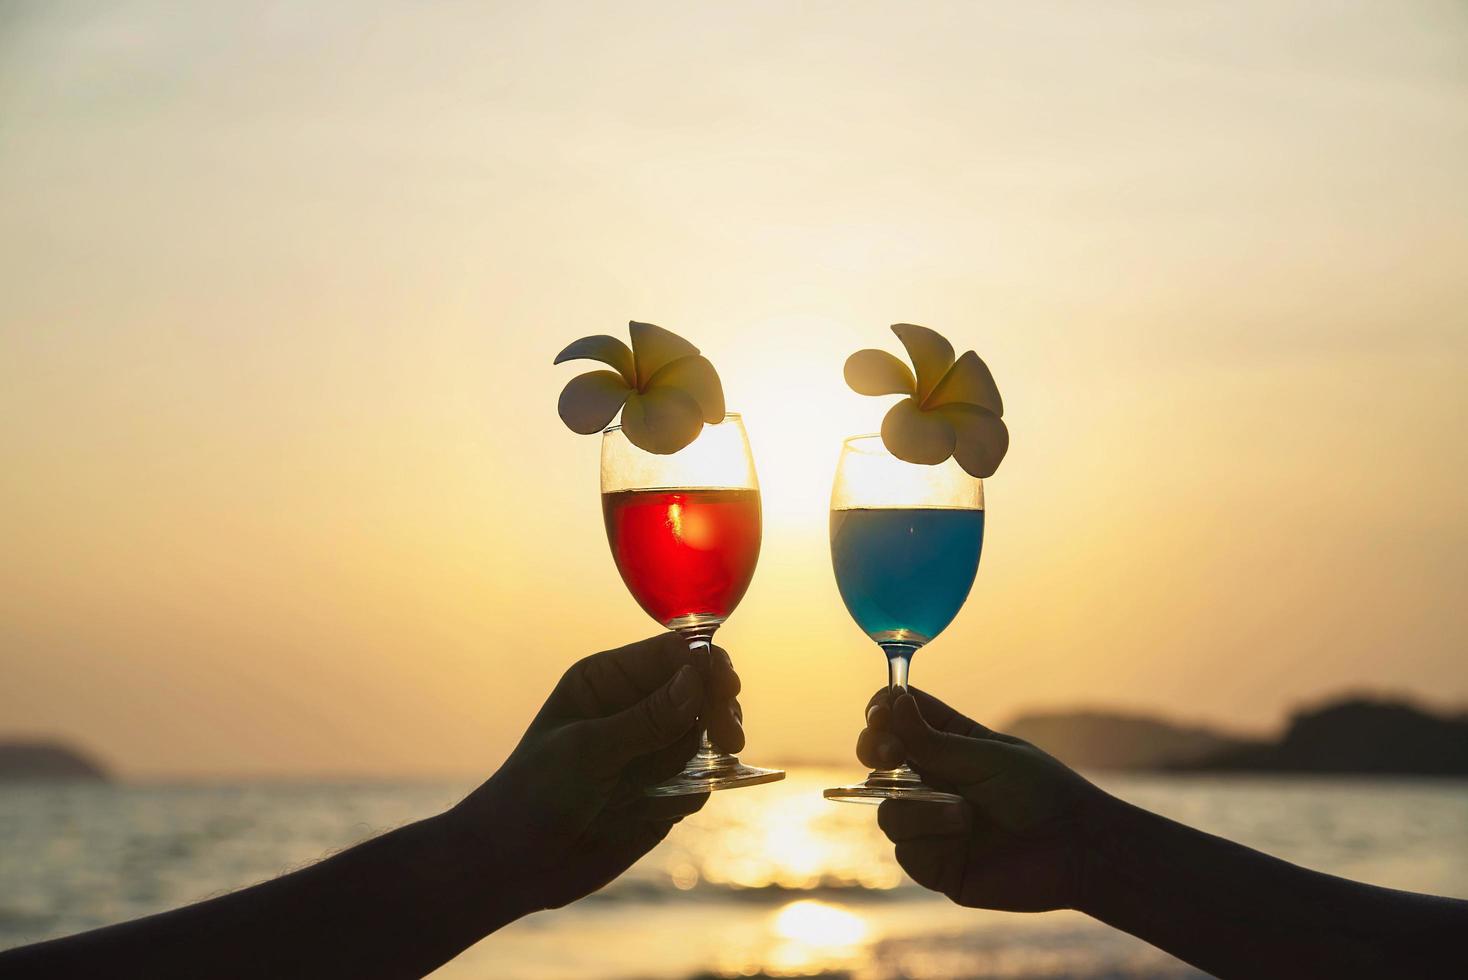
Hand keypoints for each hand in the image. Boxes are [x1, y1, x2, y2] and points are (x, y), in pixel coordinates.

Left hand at [449, 633, 743, 913]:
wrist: (518, 864)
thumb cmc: (535, 794)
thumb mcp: (587, 751)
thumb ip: (646, 718)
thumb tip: (697, 679)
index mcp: (609, 681)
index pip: (672, 654)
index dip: (705, 664)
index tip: (727, 688)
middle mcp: (635, 707)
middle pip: (701, 689)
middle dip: (719, 707)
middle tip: (730, 736)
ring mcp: (653, 748)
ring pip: (708, 732)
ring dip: (717, 746)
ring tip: (720, 760)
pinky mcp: (666, 789)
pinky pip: (703, 776)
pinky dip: (703, 784)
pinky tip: (677, 801)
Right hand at [859, 687, 1107, 911]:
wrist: (1076, 849)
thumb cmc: (1041, 792)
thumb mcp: (987, 757)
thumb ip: (935, 741)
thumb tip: (894, 703)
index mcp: (948, 743)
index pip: (898, 717)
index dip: (881, 713)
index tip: (882, 715)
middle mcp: (933, 780)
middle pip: (876, 760)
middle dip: (876, 751)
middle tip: (890, 754)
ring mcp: (931, 823)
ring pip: (887, 809)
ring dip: (918, 808)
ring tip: (963, 815)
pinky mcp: (936, 863)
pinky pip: (905, 850)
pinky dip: (929, 839)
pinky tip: (963, 838)